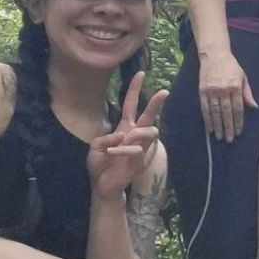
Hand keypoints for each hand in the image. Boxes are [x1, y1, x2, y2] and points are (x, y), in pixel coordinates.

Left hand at [87, 72, 167, 201]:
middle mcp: (135, 135)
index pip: (131, 105)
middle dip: (156, 103)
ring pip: (150, 131)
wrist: (104, 185)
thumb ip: (106, 137)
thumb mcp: (95, 147)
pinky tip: (114, 154)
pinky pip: (136, 149)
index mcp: (124, 128)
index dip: (135, 89)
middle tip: (164, 91)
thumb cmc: (100, 164)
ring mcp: (140, 147)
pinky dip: (123, 150)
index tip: (141, 73)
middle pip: (149, 115)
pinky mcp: (141, 160)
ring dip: (136, 134)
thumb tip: (124, 135)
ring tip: (124, 141)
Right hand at [199, 48, 257, 141]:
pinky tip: (209, 127)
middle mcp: (223, 89)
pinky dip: (207, 119)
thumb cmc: (231, 67)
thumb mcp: (243, 77)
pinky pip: (205, 108)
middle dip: (228, 127)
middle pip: (226, 112)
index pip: (238, 108)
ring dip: (217, 126)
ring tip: (219, 137)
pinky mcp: (202, 91)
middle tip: (229, 139)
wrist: (214, 55)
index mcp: (235, 87)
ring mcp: (211, 90)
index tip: (239, 132)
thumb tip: (254, 107)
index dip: (238, 121)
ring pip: (215, 112)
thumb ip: (247, 93)